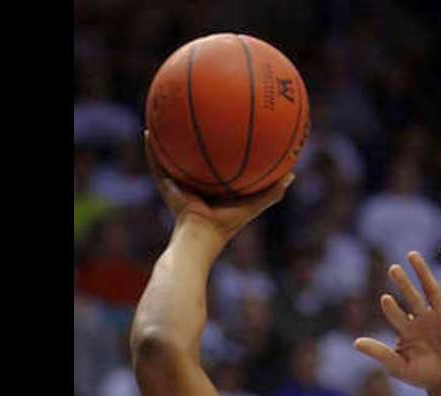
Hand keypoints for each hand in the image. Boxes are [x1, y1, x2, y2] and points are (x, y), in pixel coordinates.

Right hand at [144, 131, 293, 244]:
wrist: (202, 236)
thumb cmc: (228, 224)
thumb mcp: (253, 204)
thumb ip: (272, 192)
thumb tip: (292, 174)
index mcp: (214, 188)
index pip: (216, 164)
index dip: (219, 148)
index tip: (224, 127)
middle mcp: (194, 184)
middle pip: (192, 157)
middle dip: (192, 138)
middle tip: (194, 114)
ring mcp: (178, 184)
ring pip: (170, 158)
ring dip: (166, 140)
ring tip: (163, 117)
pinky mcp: (166, 186)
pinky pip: (156, 164)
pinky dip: (150, 150)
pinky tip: (148, 131)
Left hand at [356, 249, 440, 389]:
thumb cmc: (422, 374)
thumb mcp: (399, 367)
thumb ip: (380, 354)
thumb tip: (355, 343)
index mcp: (407, 329)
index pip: (397, 316)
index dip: (392, 309)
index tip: (385, 299)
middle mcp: (421, 317)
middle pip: (412, 297)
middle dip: (403, 284)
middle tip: (392, 269)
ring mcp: (439, 312)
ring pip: (430, 288)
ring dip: (422, 272)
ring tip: (411, 256)